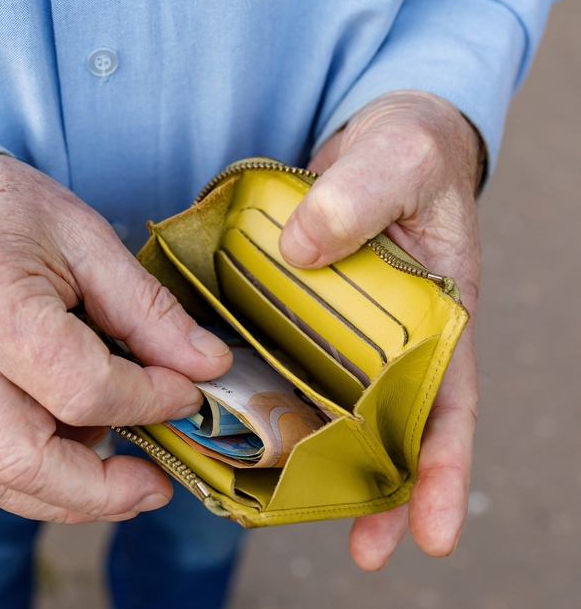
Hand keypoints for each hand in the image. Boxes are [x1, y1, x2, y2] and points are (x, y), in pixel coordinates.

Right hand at [0, 154, 232, 522]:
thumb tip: (206, 365)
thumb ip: (147, 309)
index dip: (149, 400)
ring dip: (67, 497)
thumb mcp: (84, 237)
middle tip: (155, 484)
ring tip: (119, 476)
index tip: (185, 392)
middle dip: (105, 492)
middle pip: (29, 464)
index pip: (83, 390)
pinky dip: (31, 475)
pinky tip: (69, 450)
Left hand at [279, 91, 481, 569]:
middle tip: (363, 547)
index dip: (444, 470)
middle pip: (390, 426)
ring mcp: (343, 331)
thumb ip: (359, 196)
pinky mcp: (298, 315)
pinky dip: (266, 395)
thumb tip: (302, 250)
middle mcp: (393, 337)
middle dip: (380, 488)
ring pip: (331, 406)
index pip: (449, 403)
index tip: (436, 534)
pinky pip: (283, 363)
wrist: (374, 136)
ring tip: (283, 506)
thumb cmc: (407, 150)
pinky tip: (235, 422)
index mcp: (440, 315)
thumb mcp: (396, 158)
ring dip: (314, 456)